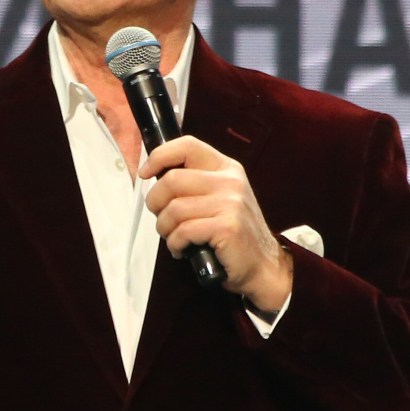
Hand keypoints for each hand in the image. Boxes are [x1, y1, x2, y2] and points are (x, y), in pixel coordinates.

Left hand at [139, 136, 291, 310]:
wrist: (264, 265)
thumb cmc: (233, 233)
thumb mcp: (220, 197)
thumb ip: (195, 183)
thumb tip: (154, 175)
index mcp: (226, 168)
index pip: (187, 146)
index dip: (159, 156)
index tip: (145, 173)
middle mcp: (230, 181)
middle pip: (172, 179)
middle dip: (155, 202)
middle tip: (162, 218)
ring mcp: (230, 204)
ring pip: (173, 209)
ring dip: (165, 228)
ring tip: (174, 238)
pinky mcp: (227, 227)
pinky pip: (183, 232)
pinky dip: (175, 244)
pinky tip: (182, 250)